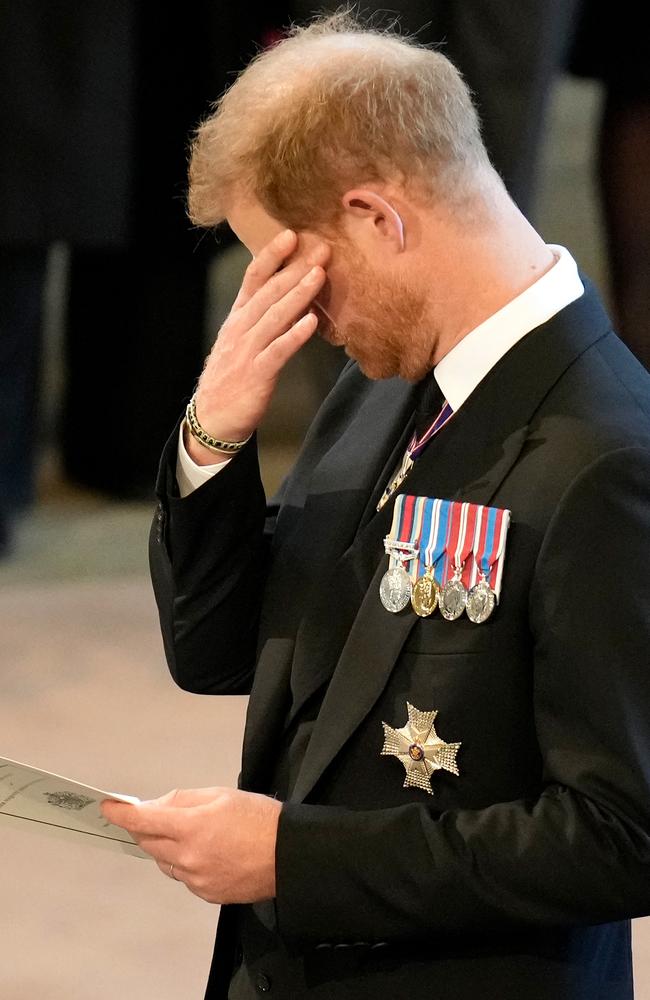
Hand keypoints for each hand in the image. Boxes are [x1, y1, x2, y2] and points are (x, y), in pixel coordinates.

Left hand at [101, 787, 281, 903]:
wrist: (287, 855)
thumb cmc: (259, 819)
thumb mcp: (220, 795)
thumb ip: (182, 800)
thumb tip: (155, 806)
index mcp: (192, 827)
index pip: (144, 820)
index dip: (122, 814)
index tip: (109, 808)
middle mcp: (189, 857)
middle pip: (149, 842)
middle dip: (145, 827)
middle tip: (151, 815)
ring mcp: (196, 879)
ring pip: (164, 861)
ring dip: (165, 846)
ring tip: (190, 832)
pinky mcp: (205, 893)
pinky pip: (182, 876)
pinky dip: (183, 862)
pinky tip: (205, 851)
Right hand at [188, 229, 330, 462]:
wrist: (213, 418)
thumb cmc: (233, 378)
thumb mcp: (242, 341)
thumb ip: (263, 318)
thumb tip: (292, 296)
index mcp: (237, 318)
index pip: (253, 278)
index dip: (272, 256)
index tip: (292, 234)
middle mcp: (241, 328)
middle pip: (269, 292)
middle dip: (295, 268)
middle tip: (321, 249)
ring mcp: (247, 350)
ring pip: (274, 316)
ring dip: (298, 294)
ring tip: (319, 275)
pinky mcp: (256, 374)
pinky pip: (278, 350)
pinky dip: (294, 335)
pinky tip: (311, 322)